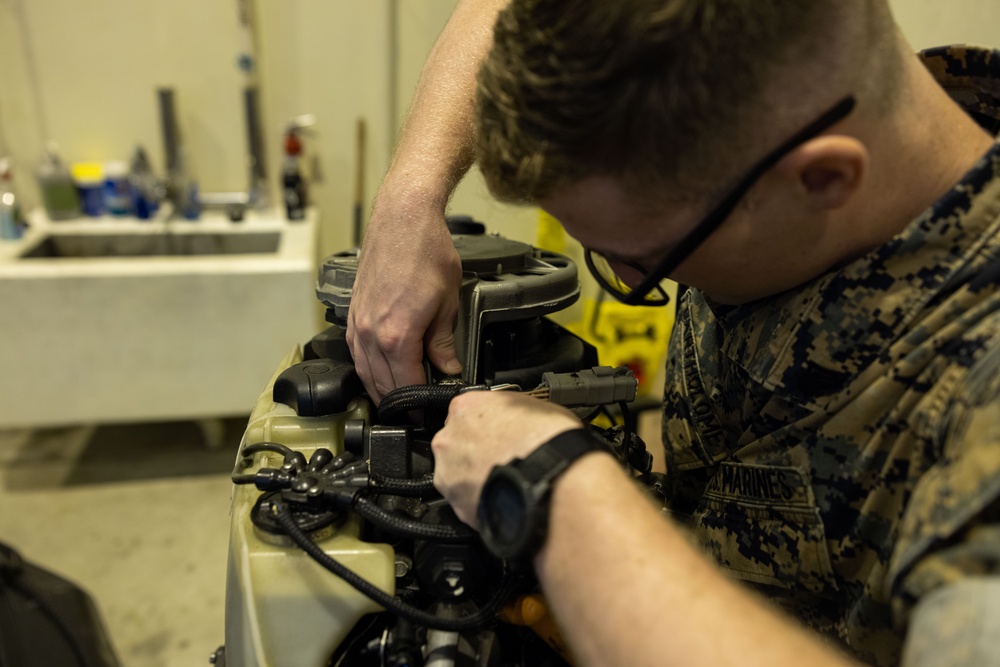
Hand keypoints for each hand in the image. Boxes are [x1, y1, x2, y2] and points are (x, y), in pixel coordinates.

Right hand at [347, 194, 463, 403]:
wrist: (402, 219)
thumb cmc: (427, 252)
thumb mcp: (448, 302)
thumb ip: (444, 342)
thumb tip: (448, 369)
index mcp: (398, 337)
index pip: (407, 386)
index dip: (419, 405)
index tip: (429, 413)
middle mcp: (372, 335)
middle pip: (382, 385)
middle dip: (399, 404)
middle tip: (415, 415)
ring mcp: (359, 324)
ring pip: (365, 373)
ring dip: (380, 390)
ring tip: (397, 403)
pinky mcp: (353, 314)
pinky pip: (356, 353)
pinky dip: (367, 369)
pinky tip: (378, 374)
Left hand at [431, 391, 581, 526]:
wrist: (552, 480)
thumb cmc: (548, 440)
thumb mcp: (532, 404)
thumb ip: (510, 409)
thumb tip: (517, 415)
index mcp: (465, 408)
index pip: (465, 413)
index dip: (484, 424)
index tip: (496, 432)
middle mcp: (448, 440)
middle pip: (456, 444)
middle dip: (475, 452)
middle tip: (503, 457)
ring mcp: (449, 475)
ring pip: (457, 474)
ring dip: (476, 477)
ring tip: (506, 480)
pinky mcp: (458, 506)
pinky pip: (467, 501)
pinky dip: (482, 501)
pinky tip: (505, 497)